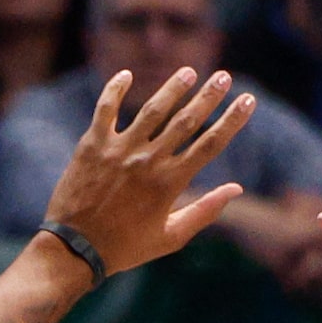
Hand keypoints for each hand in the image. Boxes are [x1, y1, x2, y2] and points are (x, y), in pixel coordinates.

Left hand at [39, 67, 256, 273]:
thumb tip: (236, 188)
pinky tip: (126, 75)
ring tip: (187, 72)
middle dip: (208, 96)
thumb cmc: (124, 247)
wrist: (73, 250)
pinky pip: (106, 110)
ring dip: (172, 88)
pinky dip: (114, 90)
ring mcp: (119, 150)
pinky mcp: (92, 146)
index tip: (248, 99)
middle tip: (223, 76)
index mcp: (170, 182)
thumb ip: (205, 211)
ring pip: (152, 110)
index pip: (211, 143)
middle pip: (186, 120)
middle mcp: (148, 161)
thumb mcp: (170, 238)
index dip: (232, 119)